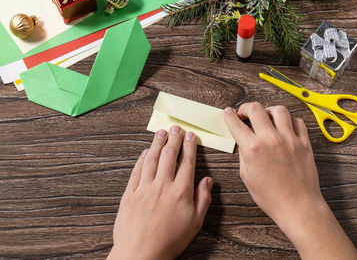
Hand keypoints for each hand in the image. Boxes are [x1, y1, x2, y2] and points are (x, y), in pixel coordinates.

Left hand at [108, 126, 212, 259]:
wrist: (140, 253)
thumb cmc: (169, 241)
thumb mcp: (195, 223)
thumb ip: (203, 199)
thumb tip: (208, 181)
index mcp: (180, 191)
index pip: (187, 162)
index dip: (189, 146)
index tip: (190, 136)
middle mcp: (162, 185)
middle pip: (168, 156)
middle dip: (173, 139)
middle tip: (175, 128)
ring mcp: (144, 188)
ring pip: (151, 159)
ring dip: (156, 143)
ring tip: (161, 133)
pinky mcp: (130, 193)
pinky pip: (136, 171)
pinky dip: (141, 159)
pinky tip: (144, 152)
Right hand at [223, 103, 320, 221]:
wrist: (297, 206)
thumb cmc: (272, 196)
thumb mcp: (247, 176)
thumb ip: (244, 154)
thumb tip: (243, 140)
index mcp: (253, 149)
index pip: (236, 123)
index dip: (229, 115)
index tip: (229, 112)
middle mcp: (271, 139)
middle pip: (256, 108)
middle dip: (246, 107)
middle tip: (244, 113)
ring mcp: (289, 139)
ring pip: (279, 110)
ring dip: (268, 111)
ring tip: (266, 117)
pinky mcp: (304, 143)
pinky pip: (297, 121)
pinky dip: (288, 120)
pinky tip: (284, 127)